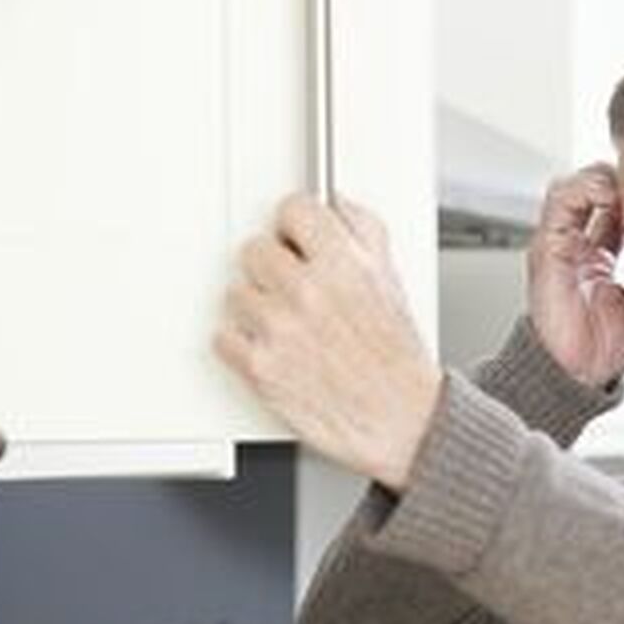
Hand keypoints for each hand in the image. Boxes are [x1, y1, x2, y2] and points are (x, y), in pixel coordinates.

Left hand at [215, 194, 441, 491]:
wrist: (400, 420)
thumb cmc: (396, 359)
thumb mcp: (392, 281)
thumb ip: (365, 231)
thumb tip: (339, 203)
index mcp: (343, 264)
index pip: (294, 209)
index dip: (295, 225)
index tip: (297, 237)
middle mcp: (307, 292)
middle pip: (254, 248)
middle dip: (272, 267)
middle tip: (291, 287)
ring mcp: (279, 330)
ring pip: (235, 292)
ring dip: (255, 307)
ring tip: (288, 325)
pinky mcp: (260, 368)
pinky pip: (223, 337)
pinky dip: (240, 344)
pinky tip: (272, 348)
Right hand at [528, 163, 623, 386]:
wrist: (578, 372)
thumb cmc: (607, 345)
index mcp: (597, 255)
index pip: (617, 206)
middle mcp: (576, 244)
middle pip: (596, 189)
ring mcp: (560, 242)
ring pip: (576, 185)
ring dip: (605, 178)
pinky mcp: (548, 246)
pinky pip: (561, 200)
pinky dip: (586, 189)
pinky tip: (610, 195)